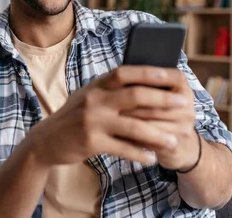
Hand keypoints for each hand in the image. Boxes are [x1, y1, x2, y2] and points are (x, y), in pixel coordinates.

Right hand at [27, 66, 190, 167]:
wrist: (46, 140)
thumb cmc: (75, 115)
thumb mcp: (89, 95)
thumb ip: (111, 88)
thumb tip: (144, 78)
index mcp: (96, 85)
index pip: (125, 73)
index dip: (149, 72)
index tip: (170, 74)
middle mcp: (95, 100)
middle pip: (135, 96)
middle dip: (163, 100)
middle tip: (184, 104)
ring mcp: (93, 121)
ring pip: (133, 126)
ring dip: (157, 134)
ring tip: (174, 140)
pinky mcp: (91, 142)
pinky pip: (122, 149)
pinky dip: (139, 154)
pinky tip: (152, 158)